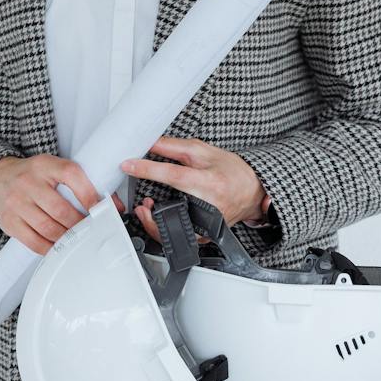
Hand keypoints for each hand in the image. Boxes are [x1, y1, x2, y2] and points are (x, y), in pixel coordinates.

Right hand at [0, 155, 123, 255]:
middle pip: (60, 209)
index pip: (71, 176)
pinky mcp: (9, 221)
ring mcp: (16, 202)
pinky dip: (51, 248)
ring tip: (78, 239)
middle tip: (93, 230)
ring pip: (48, 228)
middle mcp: (28, 182)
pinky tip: (59, 246)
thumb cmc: (32, 176)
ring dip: (68, 238)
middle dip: (80, 224)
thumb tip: (114, 204)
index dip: (89, 195)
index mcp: (44, 165)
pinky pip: (34, 241)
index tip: (103, 209)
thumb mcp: (52, 169)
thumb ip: (80, 183)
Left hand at [121, 135, 266, 244]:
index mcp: (209, 181)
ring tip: (147, 210)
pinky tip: (158, 220)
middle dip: (149, 211)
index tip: (128, 165)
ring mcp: (208, 225)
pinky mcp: (205, 235)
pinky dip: (164, 231)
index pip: (174, 175)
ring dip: (153, 224)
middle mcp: (209, 206)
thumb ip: (174, 147)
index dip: (148, 170)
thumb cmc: (231, 171)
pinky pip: (180, 237)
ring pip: (174, 231)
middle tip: (141, 202)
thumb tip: (149, 142)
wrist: (252, 191)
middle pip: (172, 210)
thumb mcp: (203, 152)